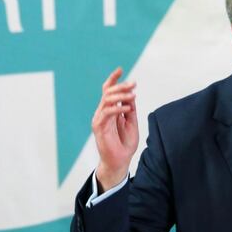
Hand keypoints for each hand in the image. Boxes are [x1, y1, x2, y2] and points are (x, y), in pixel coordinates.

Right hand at [92, 67, 138, 191]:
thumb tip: (131, 95)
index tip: (120, 69)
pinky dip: (117, 108)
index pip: (109, 90)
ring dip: (120, 95)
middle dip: (121, 86)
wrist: (119, 162)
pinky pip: (106, 113)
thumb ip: (130, 109)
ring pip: (107, 100)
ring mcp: (100, 119)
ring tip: (132, 95)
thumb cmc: (125, 144)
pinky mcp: (98, 127)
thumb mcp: (132, 123)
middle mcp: (103, 112)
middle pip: (108, 92)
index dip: (113, 79)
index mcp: (110, 110)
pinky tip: (127, 108)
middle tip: (133, 84)